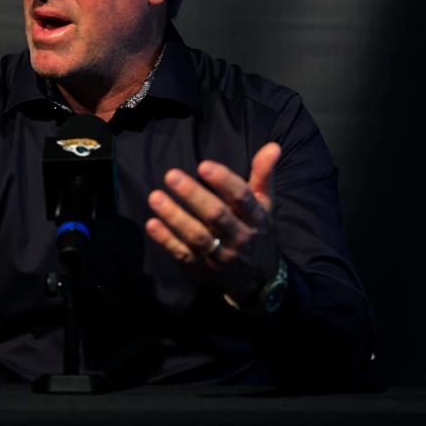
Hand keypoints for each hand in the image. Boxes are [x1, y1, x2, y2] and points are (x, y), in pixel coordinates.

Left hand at [145, 142, 280, 299]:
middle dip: (193, 195)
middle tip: (171, 175)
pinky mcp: (204, 269)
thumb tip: (272, 145)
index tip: (203, 165)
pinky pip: (184, 255)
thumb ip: (263, 174)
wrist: (258, 279)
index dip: (223, 181)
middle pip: (216, 215)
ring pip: (197, 236)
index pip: (241, 197)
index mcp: (255, 217)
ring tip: (155, 197)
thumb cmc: (255, 230)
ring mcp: (221, 255)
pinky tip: (152, 224)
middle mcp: (240, 236)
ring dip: (175, 217)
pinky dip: (167, 241)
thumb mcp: (264, 204)